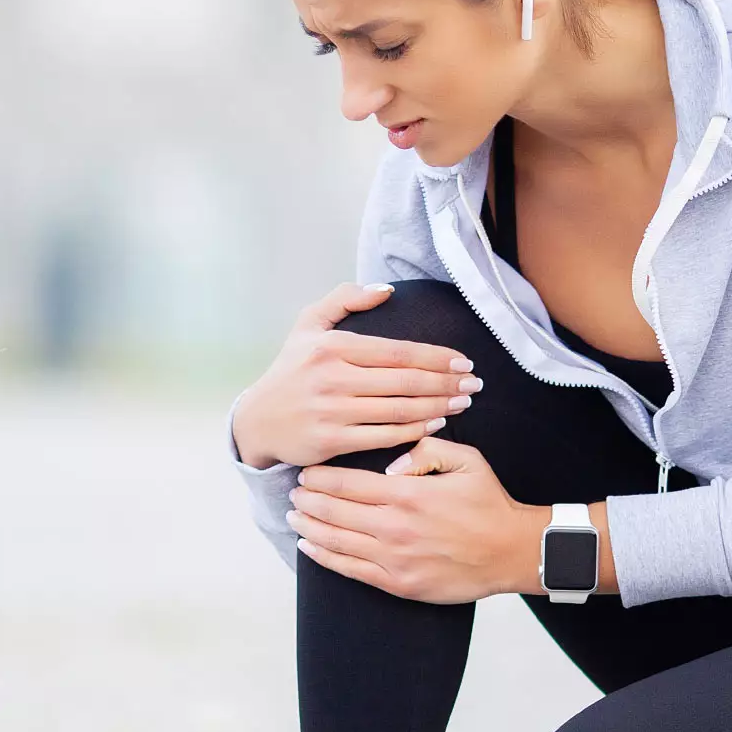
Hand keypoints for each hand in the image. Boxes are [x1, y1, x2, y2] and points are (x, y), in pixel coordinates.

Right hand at [232, 283, 482, 469]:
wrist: (257, 421)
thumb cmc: (291, 370)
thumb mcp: (307, 325)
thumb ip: (344, 299)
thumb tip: (387, 289)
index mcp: (332, 346)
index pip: (397, 351)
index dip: (436, 357)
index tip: (464, 361)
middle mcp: (332, 378)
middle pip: (405, 381)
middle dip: (446, 383)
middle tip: (474, 384)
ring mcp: (331, 411)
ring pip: (399, 410)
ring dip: (437, 407)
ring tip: (462, 403)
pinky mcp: (331, 441)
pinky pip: (384, 437)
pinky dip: (415, 431)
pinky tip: (435, 423)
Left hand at [287, 436, 541, 603]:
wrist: (511, 552)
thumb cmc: (488, 504)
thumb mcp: (466, 460)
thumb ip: (425, 450)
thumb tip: (389, 462)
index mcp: (407, 494)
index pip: (347, 482)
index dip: (319, 477)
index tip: (306, 473)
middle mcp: (394, 527)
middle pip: (334, 511)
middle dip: (307, 500)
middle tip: (293, 492)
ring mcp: (394, 558)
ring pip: (335, 541)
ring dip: (308, 527)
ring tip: (294, 516)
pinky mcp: (398, 583)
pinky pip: (350, 570)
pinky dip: (323, 557)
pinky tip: (308, 547)